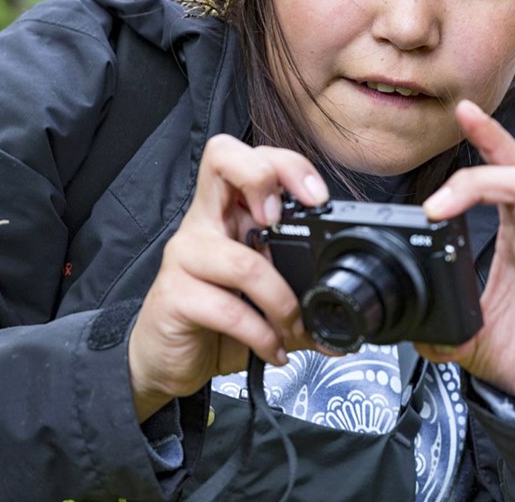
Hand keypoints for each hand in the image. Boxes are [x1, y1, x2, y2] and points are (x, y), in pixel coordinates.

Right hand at [128, 134, 329, 421]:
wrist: (167, 359)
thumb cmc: (213, 321)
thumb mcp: (262, 296)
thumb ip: (299, 290)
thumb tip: (347, 305)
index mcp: (228, 213)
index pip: (247, 156)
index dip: (286, 165)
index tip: (317, 199)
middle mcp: (203, 224)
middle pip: (222, 158)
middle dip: (263, 177)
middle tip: (282, 221)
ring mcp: (184, 256)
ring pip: (243, 261)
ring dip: (283, 303)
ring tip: (294, 328)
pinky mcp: (174, 296)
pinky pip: (229, 311)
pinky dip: (262, 335)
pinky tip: (271, 349)